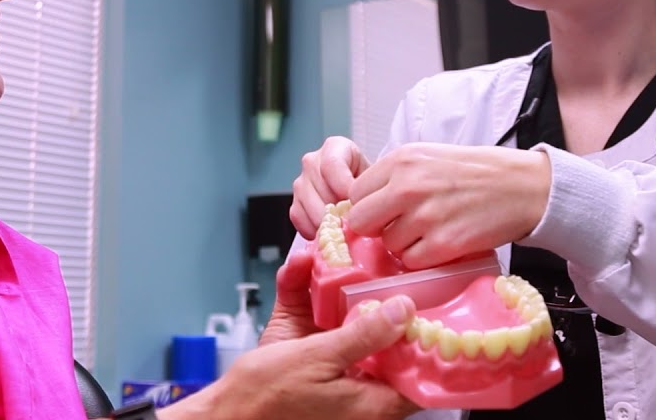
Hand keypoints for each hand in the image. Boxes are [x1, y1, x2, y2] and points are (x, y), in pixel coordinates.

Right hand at [161, 252, 418, 419]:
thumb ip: (363, 335)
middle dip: (381, 298)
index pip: (419, 370)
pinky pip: (308, 307)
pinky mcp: (301, 345)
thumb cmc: (268, 400)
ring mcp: (328, 361)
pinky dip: (303, 283)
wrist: (222, 413)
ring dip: (340, 283)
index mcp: (372, 398)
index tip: (433, 305)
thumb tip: (402, 310)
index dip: (429, 339)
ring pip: (346, 316)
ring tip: (342, 252)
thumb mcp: (321, 360)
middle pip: (384, 336)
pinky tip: (300, 264)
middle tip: (385, 262)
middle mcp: (355, 380)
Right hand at [290, 136, 370, 239]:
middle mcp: (313, 161)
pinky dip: (314, 229)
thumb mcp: (374, 178)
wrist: (361, 189)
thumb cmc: (369, 182)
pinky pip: (299, 217)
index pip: (330, 165)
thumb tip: (359, 211)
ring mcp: (301, 181)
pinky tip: (330, 231)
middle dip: (338, 211)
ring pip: (309, 206)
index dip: (343, 187)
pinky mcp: (295, 201)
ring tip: (345, 228)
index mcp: (335, 147)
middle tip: (354, 222)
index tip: (357, 204)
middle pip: (320, 189)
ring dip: (327, 222)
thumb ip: (368, 188)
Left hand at [347, 142, 551, 268]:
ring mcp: (425, 216)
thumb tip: (363, 203)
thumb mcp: (427, 157)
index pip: (354, 194)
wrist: (523, 186)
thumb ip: (393, 177)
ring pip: (388, 244)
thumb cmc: (475, 172)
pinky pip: (412, 261)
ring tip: (429, 231)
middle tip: (397, 227)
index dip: (366, 206)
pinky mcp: (444, 243)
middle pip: (361, 221)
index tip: (380, 212)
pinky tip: (440, 243)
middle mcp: (408, 186)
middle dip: (375, 228)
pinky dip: (423, 258)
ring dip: (404, 244)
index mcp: (401, 160)